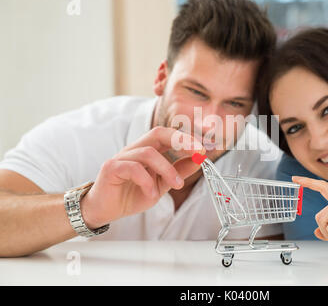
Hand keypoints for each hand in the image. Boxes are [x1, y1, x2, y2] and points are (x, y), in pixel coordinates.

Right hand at [81, 127, 204, 228]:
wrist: (106, 210)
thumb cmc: (131, 194)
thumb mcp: (162, 184)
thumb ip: (178, 171)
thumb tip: (199, 160)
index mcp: (148, 149)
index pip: (168, 135)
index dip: (186, 139)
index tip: (204, 150)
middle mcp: (135, 149)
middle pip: (158, 133)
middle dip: (180, 141)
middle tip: (197, 153)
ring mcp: (122, 156)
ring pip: (148, 153)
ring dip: (167, 169)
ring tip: (176, 185)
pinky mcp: (110, 168)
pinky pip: (132, 168)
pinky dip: (146, 181)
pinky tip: (151, 193)